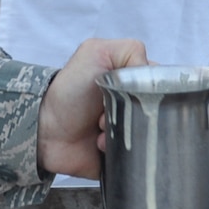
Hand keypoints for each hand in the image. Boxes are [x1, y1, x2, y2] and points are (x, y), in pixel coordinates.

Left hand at [37, 38, 148, 177]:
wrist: (45, 130)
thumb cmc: (69, 89)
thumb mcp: (96, 52)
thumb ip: (131, 52)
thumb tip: (152, 73)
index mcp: (134, 78)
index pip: (162, 83)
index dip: (148, 88)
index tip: (128, 92)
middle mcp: (137, 104)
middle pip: (159, 109)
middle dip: (136, 112)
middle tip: (112, 112)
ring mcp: (132, 130)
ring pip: (150, 134)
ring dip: (127, 131)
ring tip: (102, 129)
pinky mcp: (125, 154)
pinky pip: (138, 156)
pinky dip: (121, 151)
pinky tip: (101, 144)